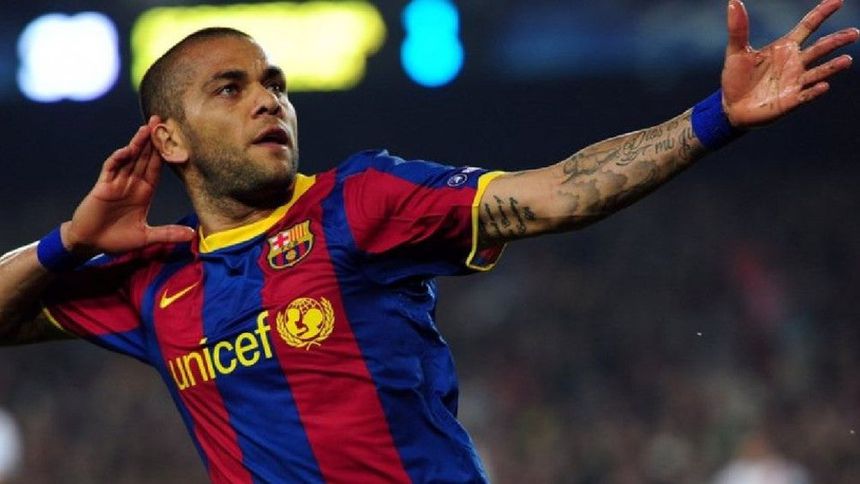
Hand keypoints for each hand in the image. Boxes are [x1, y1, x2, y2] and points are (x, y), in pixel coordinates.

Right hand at [62, 117, 194, 255]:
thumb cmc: (116, 239)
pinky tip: (127, 151)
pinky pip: (111, 169)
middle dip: (152, 140)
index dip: (164, 153)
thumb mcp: (146, 237)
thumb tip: (191, 235)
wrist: (90, 243)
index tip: (174, 138)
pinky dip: (118, 159)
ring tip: (146, 128)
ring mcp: (117, 183)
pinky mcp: (103, 186)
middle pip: (144, 158)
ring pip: (129, 159)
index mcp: (144, 192)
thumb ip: (167, 234)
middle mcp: (132, 184)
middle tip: (160, 120)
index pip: (156, 168)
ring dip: (137, 144)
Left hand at [721, 0, 858, 127]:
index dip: (822, 13)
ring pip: (819, 71)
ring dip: (832, 66)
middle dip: (837, 40)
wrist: (730, 108)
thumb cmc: (735, 79)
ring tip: (847, 60)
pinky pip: (806, 95)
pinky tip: (823, 86)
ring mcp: (794, 82)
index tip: (838, 1)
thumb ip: (738, 29)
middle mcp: (794, 63)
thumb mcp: (735, 52)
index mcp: (784, 47)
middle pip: (820, 48)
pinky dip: (814, 91)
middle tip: (855, 33)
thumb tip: (733, 2)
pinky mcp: (790, 101)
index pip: (808, 26)